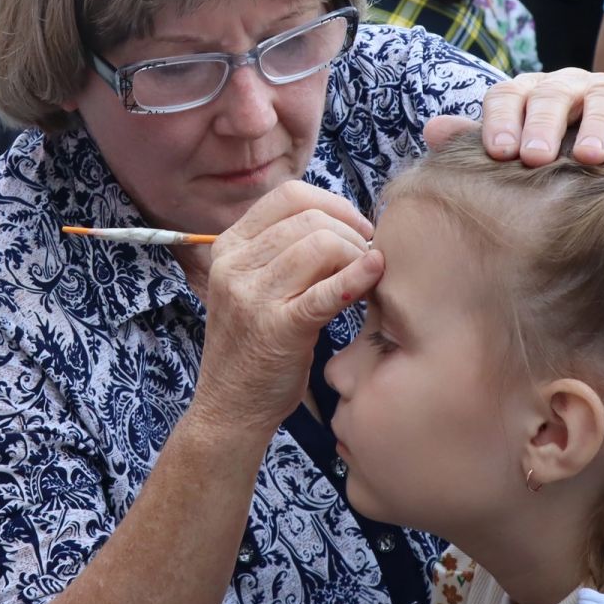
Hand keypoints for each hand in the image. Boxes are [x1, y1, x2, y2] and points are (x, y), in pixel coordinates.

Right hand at [196, 182, 381, 431]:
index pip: (289, 196)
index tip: (357, 228)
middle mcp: (234, 266)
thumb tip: (343, 219)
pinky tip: (375, 273)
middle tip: (367, 258)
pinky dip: (357, 277)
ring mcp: (253, 297)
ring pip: (321, 246)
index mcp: (228, 247)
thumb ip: (282, 250)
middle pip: (310, 219)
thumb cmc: (254, 344)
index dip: (333, 204)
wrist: (230, 407)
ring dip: (356, 256)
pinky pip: (326, 291)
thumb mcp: (251, 286)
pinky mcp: (278, 329)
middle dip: (351, 233)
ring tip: (366, 279)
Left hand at [427, 68, 603, 165]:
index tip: (498, 152)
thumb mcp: (512, 144)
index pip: (507, 95)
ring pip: (603, 98)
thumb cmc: (545, 152)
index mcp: (528, 94)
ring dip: (597, 125)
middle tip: (536, 157)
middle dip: (544, 124)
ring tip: (591, 157)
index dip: (501, 120)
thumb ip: (473, 140)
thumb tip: (432, 130)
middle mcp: (568, 86)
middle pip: (553, 94)